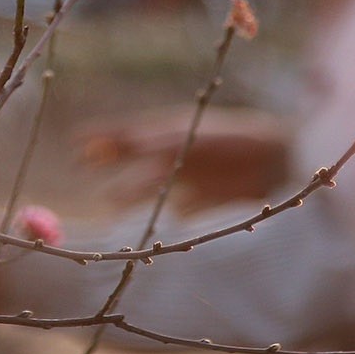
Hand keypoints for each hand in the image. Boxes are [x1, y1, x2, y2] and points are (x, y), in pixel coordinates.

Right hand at [80, 105, 289, 212]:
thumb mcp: (189, 136)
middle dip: (106, 165)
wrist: (281, 162)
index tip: (73, 142)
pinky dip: (169, 215)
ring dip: (129, 194)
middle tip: (79, 169)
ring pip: (149, 188)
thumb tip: (116, 144)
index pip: (127, 133)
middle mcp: (175, 154)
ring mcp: (188, 177)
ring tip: (109, 204)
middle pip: (133, 161)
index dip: (100, 137)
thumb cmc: (236, 140)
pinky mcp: (204, 200)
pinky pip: (179, 210)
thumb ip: (152, 141)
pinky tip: (163, 220)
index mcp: (171, 132)